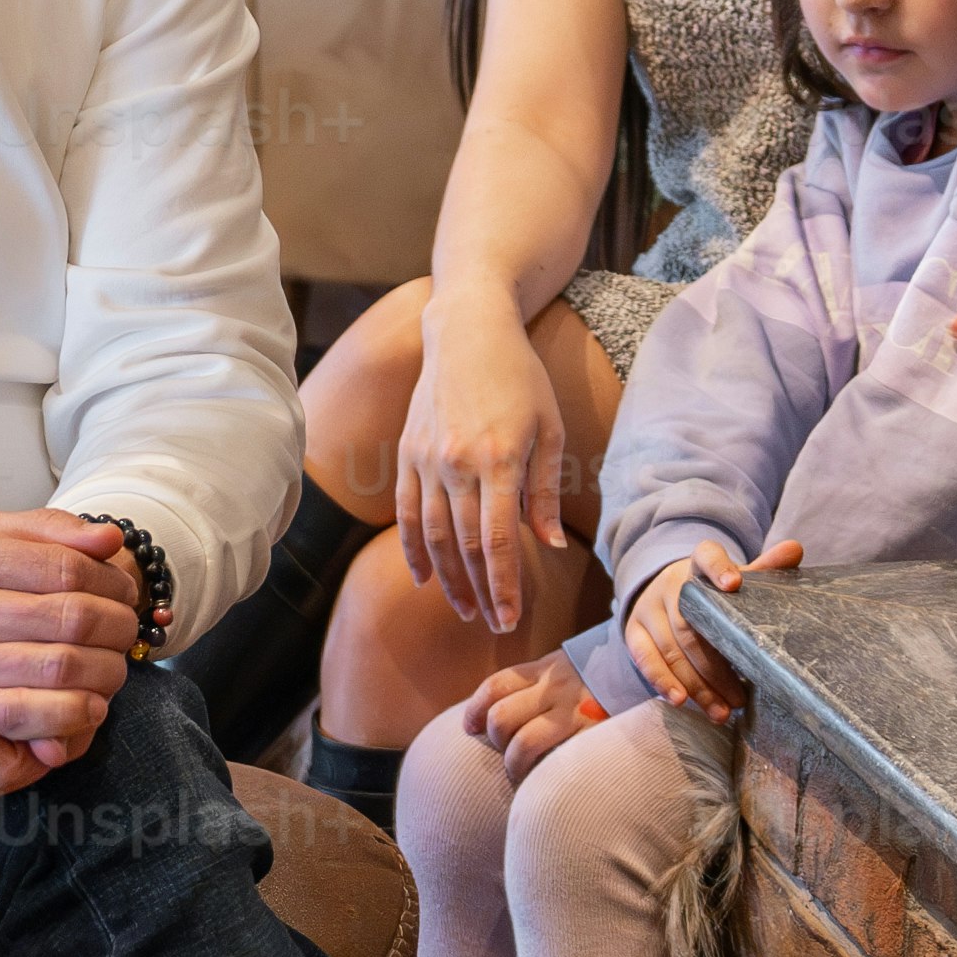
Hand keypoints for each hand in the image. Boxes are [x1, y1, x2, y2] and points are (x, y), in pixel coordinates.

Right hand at [0, 508, 131, 772]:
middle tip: (127, 627)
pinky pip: (35, 712)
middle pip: (70, 619)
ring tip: (114, 660)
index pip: (65, 567)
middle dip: (118, 625)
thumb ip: (45, 529)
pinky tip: (89, 696)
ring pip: (59, 668)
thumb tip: (110, 539)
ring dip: (107, 668)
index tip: (124, 591)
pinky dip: (75, 708)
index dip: (111, 581)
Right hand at [396, 295, 574, 637]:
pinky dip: (414, 549)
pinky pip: (407, 513)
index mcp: (498, 459)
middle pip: (464, 546)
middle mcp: (456, 464)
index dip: (503, 586)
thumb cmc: (520, 378)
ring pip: (433, 536)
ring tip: (463, 609)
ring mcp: (426, 460)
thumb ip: (545, 491)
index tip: (510, 619)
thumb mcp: (549, 429)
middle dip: (480, 592)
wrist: (466, 331)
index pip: (497, 541)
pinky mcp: (407, 454)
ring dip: (448, 580)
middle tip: (494, 625)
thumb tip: (547, 546)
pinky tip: (424, 577)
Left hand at [468, 655, 605, 775]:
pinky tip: (540, 778)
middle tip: (504, 748)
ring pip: (522, 742)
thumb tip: (500, 707)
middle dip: (494, 739)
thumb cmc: (605, 678)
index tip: (470, 726)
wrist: (654, 675)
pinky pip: (553, 759)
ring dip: (513, 764)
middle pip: (501, 716)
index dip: (474, 709)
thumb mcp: (570, 667)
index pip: (496, 685)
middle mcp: (556, 689)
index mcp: (547, 669)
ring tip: (519, 771)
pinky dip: (538, 773)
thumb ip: (539, 682)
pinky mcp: (592, 735)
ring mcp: (574, 713)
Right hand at [624, 536, 796, 723]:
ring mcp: (649, 608)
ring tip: (722, 712)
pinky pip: (645, 658)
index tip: (734, 584)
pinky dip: (663, 681)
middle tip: (740, 697)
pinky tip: (682, 701)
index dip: (718, 568)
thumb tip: (794, 549)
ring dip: (697, 684)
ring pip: (671, 649)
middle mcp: (670, 584)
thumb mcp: (736, 578)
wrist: (668, 593)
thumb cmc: (713, 592)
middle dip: (715, 666)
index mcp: (698, 565)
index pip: (706, 556)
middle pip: (690, 624)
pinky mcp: (634, 631)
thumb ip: (763, 569)